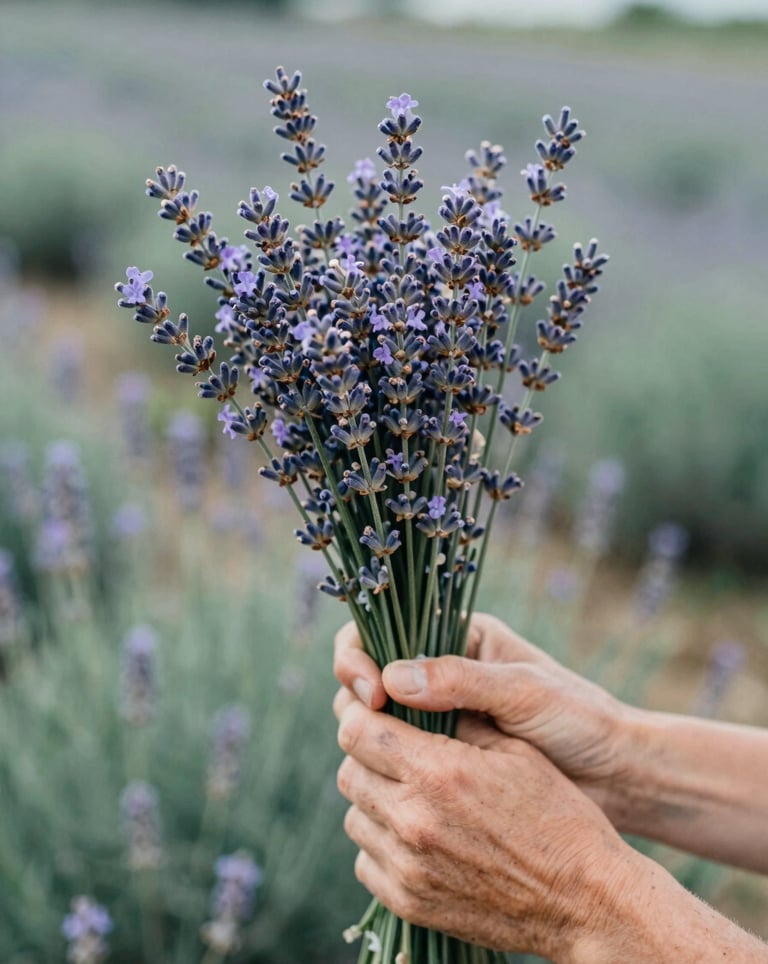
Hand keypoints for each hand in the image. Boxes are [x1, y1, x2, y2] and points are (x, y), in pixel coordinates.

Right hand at [334, 614, 631, 816]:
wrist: (617, 775)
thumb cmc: (579, 719)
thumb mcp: (523, 691)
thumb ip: (462, 680)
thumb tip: (390, 678)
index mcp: (457, 637)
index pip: (382, 632)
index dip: (360, 657)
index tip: (370, 692)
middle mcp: (440, 673)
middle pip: (369, 676)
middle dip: (357, 699)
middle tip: (368, 726)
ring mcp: (439, 717)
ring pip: (378, 722)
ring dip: (368, 738)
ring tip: (380, 760)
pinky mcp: (444, 758)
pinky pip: (400, 758)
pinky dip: (389, 768)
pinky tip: (391, 787)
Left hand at [335, 698, 637, 959]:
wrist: (584, 900)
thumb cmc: (557, 815)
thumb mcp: (515, 750)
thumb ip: (456, 719)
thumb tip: (410, 695)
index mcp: (439, 771)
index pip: (358, 730)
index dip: (361, 714)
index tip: (374, 710)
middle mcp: (414, 819)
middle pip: (349, 771)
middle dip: (367, 755)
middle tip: (396, 751)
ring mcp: (407, 866)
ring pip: (354, 816)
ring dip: (374, 799)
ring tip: (411, 795)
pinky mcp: (408, 902)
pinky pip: (365, 861)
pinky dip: (382, 844)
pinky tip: (416, 836)